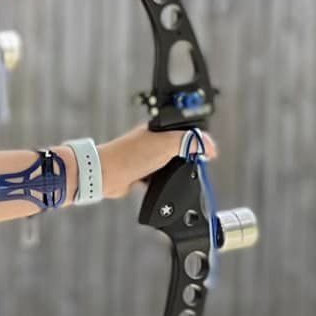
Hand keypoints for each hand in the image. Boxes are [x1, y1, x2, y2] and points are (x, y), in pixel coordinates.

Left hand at [100, 124, 218, 199]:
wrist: (107, 175)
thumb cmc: (130, 155)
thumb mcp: (167, 143)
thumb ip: (189, 141)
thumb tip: (208, 147)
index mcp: (158, 130)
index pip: (186, 132)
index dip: (199, 142)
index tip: (208, 154)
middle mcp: (152, 142)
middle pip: (180, 151)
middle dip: (188, 160)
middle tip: (194, 166)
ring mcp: (146, 159)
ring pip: (170, 167)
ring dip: (174, 173)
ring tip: (178, 176)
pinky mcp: (141, 174)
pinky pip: (159, 179)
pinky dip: (162, 183)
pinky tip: (163, 185)